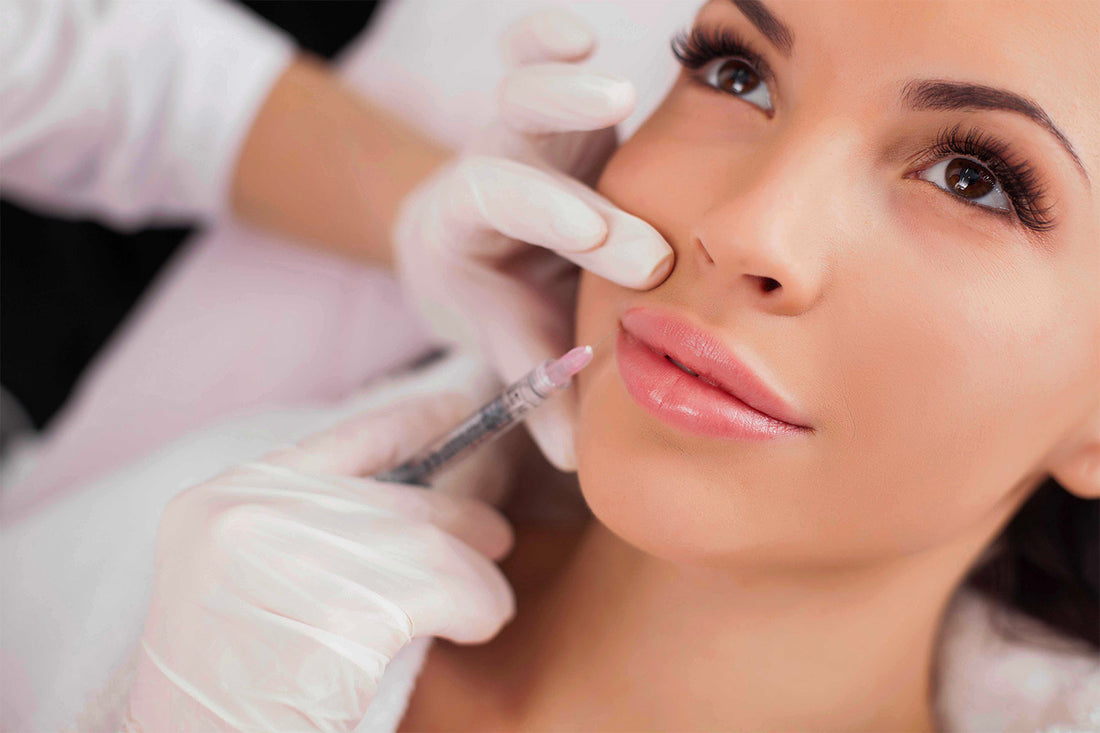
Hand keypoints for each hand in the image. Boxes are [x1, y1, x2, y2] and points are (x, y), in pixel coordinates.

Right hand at [125, 394, 513, 731]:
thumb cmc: (229, 683)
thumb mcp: (240, 578)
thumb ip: (309, 530)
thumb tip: (416, 506)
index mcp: (217, 502)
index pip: (337, 438)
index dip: (410, 423)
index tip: (455, 410)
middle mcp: (246, 515)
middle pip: (395, 499)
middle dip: (457, 518)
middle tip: (495, 536)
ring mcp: (289, 557)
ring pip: (429, 544)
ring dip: (474, 576)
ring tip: (487, 602)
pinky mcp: (338, 614)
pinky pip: (448, 590)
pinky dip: (477, 606)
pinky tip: (478, 624)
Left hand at [395, 9, 673, 470]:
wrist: (459, 240)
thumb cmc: (496, 297)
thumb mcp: (510, 341)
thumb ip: (539, 391)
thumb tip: (578, 460)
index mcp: (466, 226)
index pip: (500, 208)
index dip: (556, 222)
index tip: (630, 261)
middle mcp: (494, 168)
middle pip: (510, 150)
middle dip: (576, 192)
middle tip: (644, 249)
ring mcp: (521, 131)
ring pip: (525, 90)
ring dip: (564, 94)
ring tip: (619, 99)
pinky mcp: (551, 108)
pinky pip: (530, 53)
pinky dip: (549, 37)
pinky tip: (578, 37)